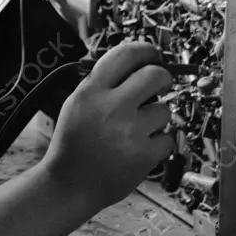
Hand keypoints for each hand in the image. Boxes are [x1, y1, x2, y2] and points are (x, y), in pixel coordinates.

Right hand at [42, 42, 174, 211]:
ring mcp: (129, 132)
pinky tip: (140, 149)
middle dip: (163, 79)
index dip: (146, 51)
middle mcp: (110, 107)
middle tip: (159, 88)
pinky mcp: (143, 155)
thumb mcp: (76, 105)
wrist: (68, 185)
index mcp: (90, 91)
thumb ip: (102, 84)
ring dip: (156, 118)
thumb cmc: (73, 144)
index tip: (154, 55)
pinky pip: (167, 138)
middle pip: (155, 75)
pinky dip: (158, 144)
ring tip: (138, 130)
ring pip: (165, 110)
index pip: (125, 54)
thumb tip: (137, 65)